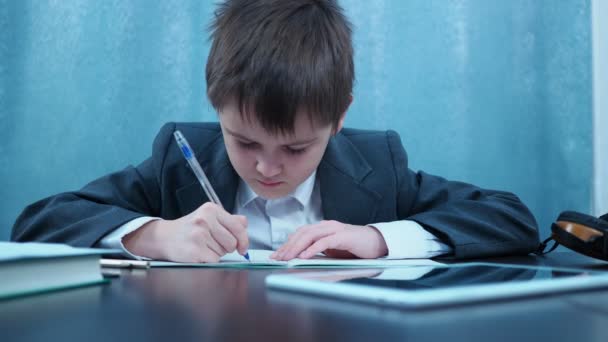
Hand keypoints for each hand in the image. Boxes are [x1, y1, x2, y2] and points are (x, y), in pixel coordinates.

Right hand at [123, 202, 247, 262]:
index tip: (242, 248)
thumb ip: (228, 220)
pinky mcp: (195, 250)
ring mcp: (199, 235)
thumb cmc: (188, 229)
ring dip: (216, 254)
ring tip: (203, 247)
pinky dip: (209, 261)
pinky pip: (214, 261)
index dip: (243, 240)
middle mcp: (205, 219)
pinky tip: (199, 255)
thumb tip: (245, 224)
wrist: (163, 237)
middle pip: (232, 242)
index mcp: (211, 209)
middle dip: (226, 248)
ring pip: (223, 252)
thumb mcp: (208, 218)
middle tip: (212, 244)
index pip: (239, 226)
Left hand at [270, 220, 387, 260]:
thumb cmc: (355, 247)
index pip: (300, 233)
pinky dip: (313, 249)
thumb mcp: (332, 250)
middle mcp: (326, 226)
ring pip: (310, 236)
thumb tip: (300, 258)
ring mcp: (335, 230)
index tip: (277, 254)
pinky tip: (304, 256)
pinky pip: (324, 242)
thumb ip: (318, 251)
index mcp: (322, 228)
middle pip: (302, 233)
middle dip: (288, 246)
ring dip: (296, 247)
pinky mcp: (343, 237)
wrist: (377, 243)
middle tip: (278, 258)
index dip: (287, 243)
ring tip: (287, 257)